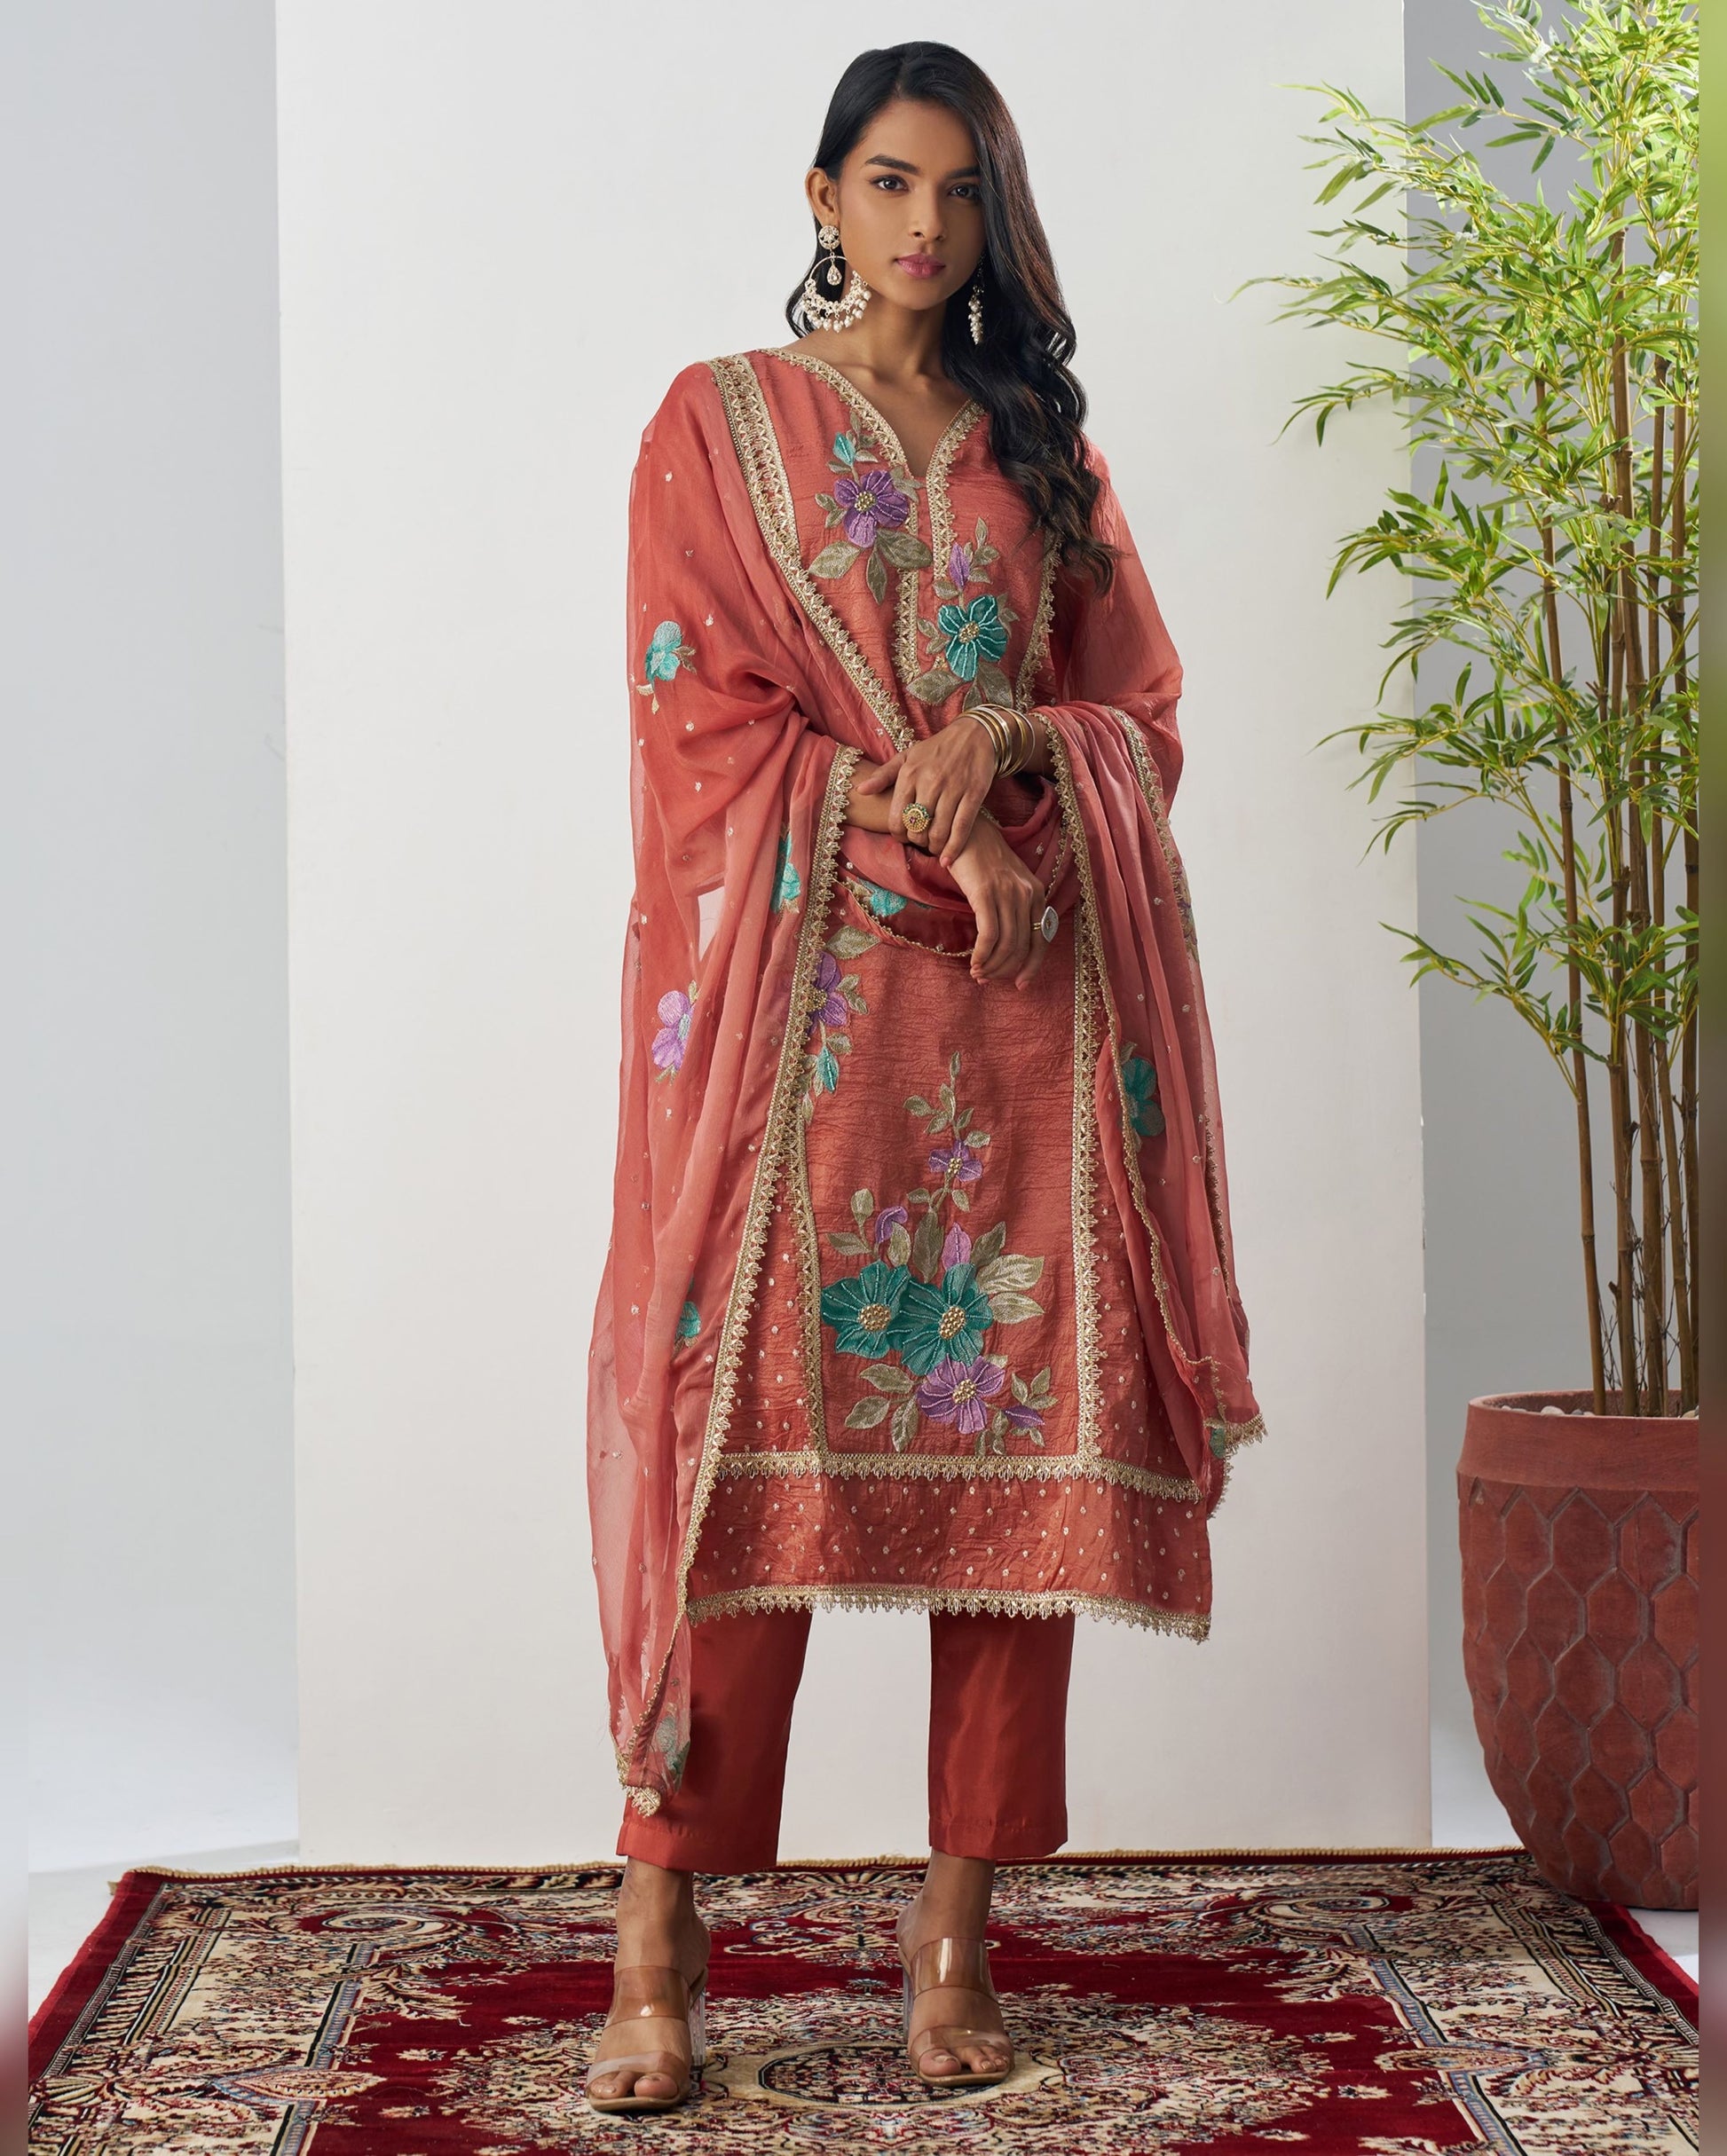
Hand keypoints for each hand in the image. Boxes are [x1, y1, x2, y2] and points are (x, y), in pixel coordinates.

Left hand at [853, 715, 996, 866]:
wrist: (974, 734)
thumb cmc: (936, 749)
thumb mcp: (907, 757)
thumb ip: (883, 775)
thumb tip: (860, 791)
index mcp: (909, 774)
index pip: (896, 818)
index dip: (898, 835)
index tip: (904, 837)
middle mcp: (930, 782)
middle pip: (917, 829)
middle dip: (917, 842)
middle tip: (921, 842)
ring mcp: (953, 789)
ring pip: (938, 832)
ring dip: (934, 847)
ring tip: (934, 848)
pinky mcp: (973, 795)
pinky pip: (961, 829)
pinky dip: (953, 848)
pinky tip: (946, 860)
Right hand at [943, 816, 1052, 990]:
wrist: (965, 831)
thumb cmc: (982, 860)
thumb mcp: (1007, 883)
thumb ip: (1013, 909)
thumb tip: (1006, 947)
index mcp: (1037, 893)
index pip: (1042, 939)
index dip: (1032, 966)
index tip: (1021, 984)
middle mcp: (1027, 894)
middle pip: (1022, 946)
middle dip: (1005, 970)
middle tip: (987, 979)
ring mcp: (1008, 893)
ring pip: (1006, 944)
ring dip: (991, 965)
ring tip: (978, 973)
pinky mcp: (986, 893)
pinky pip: (989, 935)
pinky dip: (982, 955)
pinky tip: (974, 962)